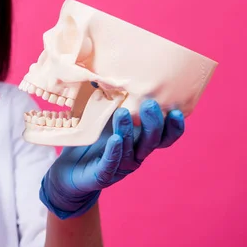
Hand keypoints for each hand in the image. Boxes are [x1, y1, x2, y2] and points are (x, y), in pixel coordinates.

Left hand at [40, 99, 184, 218]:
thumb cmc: (90, 141)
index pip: (164, 137)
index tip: (177, 110)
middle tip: (149, 104)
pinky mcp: (102, 175)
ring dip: (128, 130)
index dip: (174, 127)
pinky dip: (114, 151)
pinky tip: (114, 139)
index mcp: (140, 141)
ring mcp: (120, 167)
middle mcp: (135, 155)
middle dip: (153, 123)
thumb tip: (111, 70)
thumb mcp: (103, 119)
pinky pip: (110, 163)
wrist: (69, 171)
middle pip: (152, 142)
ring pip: (131, 149)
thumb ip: (113, 102)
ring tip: (122, 112)